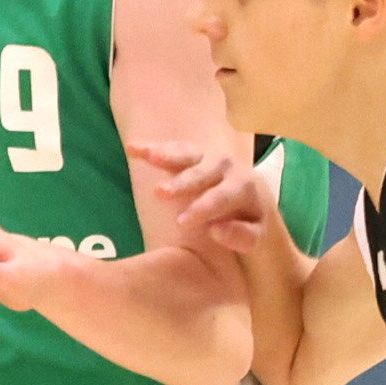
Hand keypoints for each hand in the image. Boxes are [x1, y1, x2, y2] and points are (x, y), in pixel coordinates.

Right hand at [145, 141, 275, 257]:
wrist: (253, 192)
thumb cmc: (248, 219)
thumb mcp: (255, 234)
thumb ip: (242, 236)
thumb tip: (216, 230)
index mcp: (243, 186)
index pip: (221, 197)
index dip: (202, 209)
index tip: (181, 223)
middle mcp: (226, 166)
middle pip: (201, 173)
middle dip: (181, 183)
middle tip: (160, 193)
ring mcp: (208, 156)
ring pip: (186, 154)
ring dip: (166, 155)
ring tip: (147, 157)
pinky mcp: (193, 152)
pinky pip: (171, 148)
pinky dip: (151, 148)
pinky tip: (131, 148)